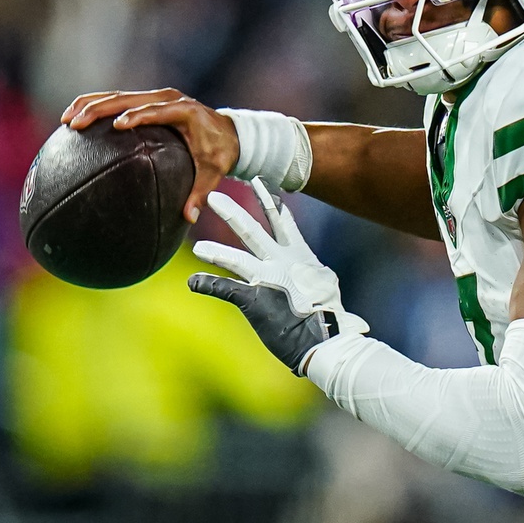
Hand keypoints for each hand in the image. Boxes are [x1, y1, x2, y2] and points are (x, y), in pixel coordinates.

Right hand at [61, 88, 238, 222]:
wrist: (229, 132)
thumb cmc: (220, 152)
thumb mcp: (213, 172)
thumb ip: (201, 193)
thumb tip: (189, 217)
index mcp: (185, 111)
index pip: (157, 111)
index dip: (138, 116)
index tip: (118, 126)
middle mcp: (168, 98)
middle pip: (128, 98)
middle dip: (99, 109)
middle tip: (77, 123)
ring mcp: (155, 96)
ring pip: (117, 95)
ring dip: (89, 104)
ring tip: (66, 120)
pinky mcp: (146, 100)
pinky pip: (117, 100)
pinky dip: (95, 106)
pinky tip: (73, 119)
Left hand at [188, 179, 368, 373]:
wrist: (327, 338)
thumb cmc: (330, 319)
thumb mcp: (327, 288)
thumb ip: (319, 278)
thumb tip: (321, 273)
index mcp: (300, 258)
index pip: (284, 224)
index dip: (271, 203)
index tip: (262, 184)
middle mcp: (282, 263)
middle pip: (254, 231)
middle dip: (234, 213)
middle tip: (215, 196)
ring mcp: (267, 280)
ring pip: (236, 258)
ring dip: (216, 251)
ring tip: (197, 246)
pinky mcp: (254, 300)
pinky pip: (226, 289)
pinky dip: (208, 284)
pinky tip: (193, 281)